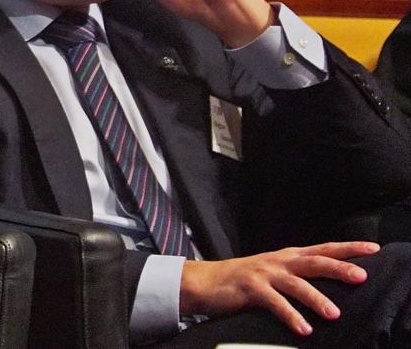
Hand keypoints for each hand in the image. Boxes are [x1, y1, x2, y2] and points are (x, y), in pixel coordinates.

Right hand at [180, 241, 379, 335]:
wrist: (204, 281)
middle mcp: (278, 261)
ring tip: (334, 314)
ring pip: (296, 284)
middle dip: (339, 268)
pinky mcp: (250, 288)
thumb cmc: (243, 280)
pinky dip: (290, 316)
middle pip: (314, 262)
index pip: (323, 249)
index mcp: (287, 256)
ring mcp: (264, 273)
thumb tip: (328, 284)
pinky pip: (274, 303)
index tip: (373, 248)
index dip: (348, 248)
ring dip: (317, 298)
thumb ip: (297, 275)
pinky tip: (304, 329)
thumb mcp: (273, 272)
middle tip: (361, 276)